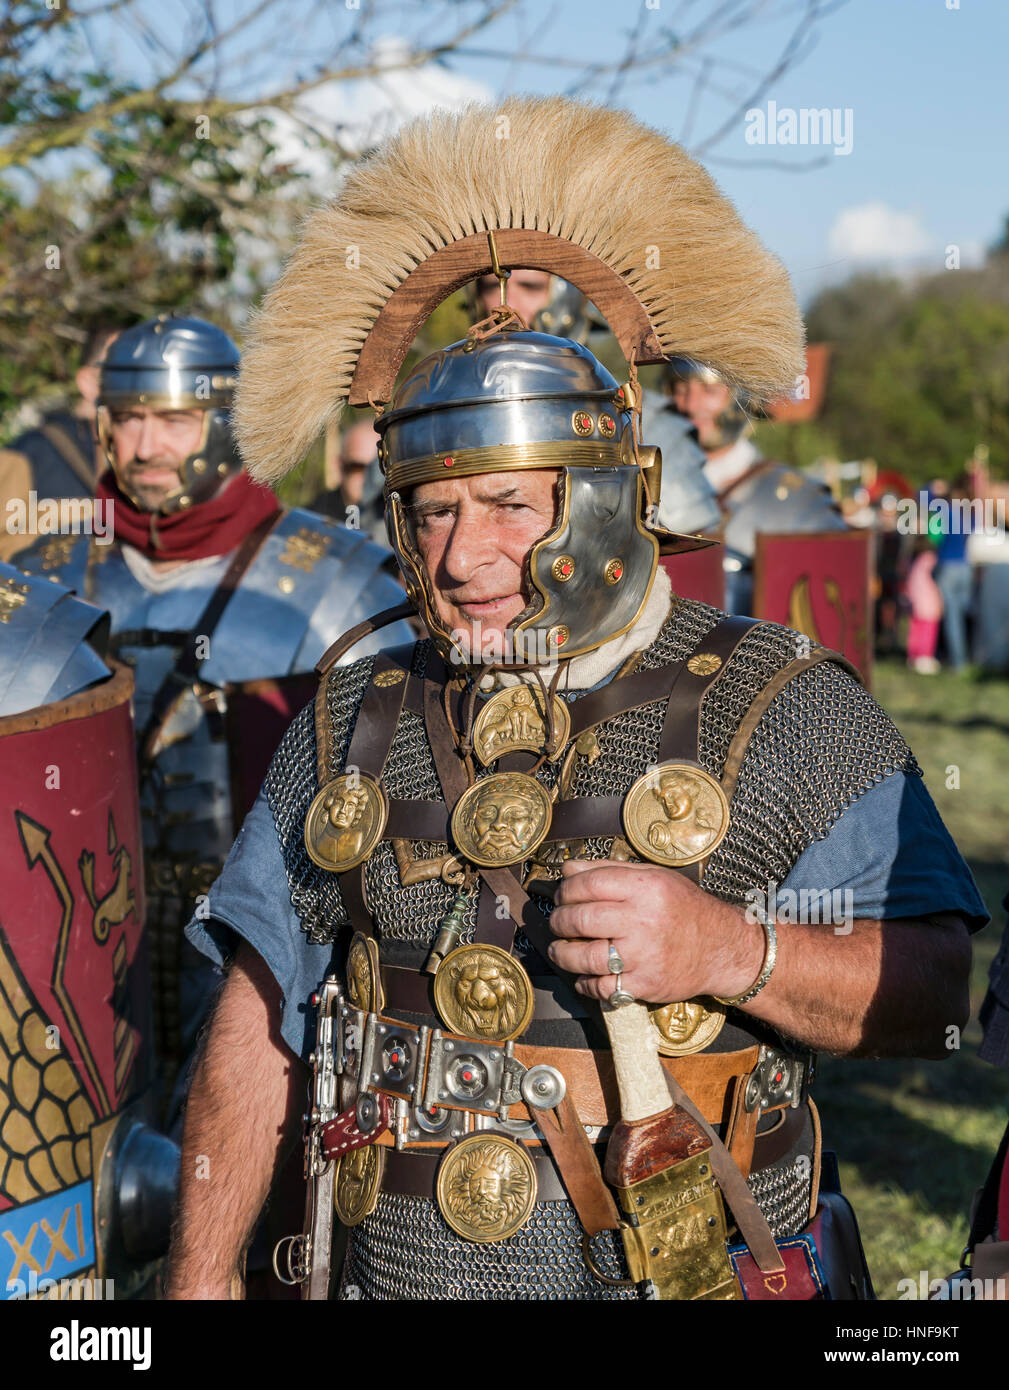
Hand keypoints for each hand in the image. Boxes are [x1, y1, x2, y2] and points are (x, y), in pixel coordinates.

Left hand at [547, 858, 762, 1003]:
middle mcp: (643, 920)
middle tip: (558, 923)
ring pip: (585, 957)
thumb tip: (568, 870)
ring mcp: (644, 955)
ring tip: (560, 949)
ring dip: (563, 955)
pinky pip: (603, 987)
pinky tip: (583, 976)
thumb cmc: (684, 909)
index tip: (562, 896)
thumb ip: (610, 870)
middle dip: (560, 922)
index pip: (589, 884)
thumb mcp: (654, 878)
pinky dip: (585, 984)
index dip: (566, 890)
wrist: (722, 948)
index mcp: (645, 888)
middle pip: (581, 920)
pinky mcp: (646, 984)